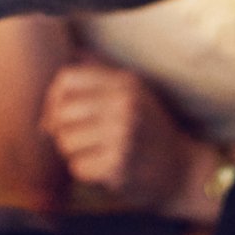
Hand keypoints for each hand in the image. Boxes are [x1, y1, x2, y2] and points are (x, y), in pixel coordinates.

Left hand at [39, 60, 205, 213]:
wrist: (181, 169)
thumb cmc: (147, 129)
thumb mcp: (133, 91)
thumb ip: (100, 73)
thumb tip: (65, 62)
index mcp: (124, 82)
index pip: (66, 79)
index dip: (53, 99)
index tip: (58, 115)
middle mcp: (124, 104)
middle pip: (62, 113)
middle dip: (61, 130)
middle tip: (78, 140)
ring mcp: (123, 135)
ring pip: (66, 142)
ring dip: (74, 153)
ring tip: (95, 152)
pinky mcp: (119, 165)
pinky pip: (78, 167)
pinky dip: (85, 171)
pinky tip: (103, 168)